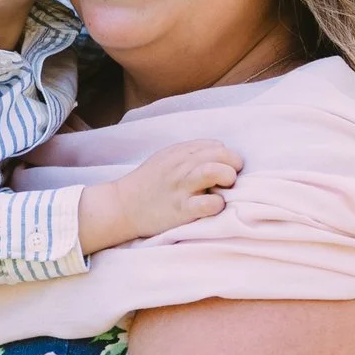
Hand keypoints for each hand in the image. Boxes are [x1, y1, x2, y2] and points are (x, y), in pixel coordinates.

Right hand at [79, 140, 241, 253]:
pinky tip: (214, 206)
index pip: (216, 145)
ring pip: (216, 171)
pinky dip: (218, 204)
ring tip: (224, 188)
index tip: (222, 170)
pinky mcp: (181, 209)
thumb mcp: (165, 158)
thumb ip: (189, 153)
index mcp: (179, 152)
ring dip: (228, 177)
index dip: (225, 157)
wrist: (121, 206)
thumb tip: (219, 151)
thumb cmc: (147, 184)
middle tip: (228, 180)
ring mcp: (181, 187)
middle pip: (221, 154)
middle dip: (233, 165)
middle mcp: (181, 166)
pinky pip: (208, 204)